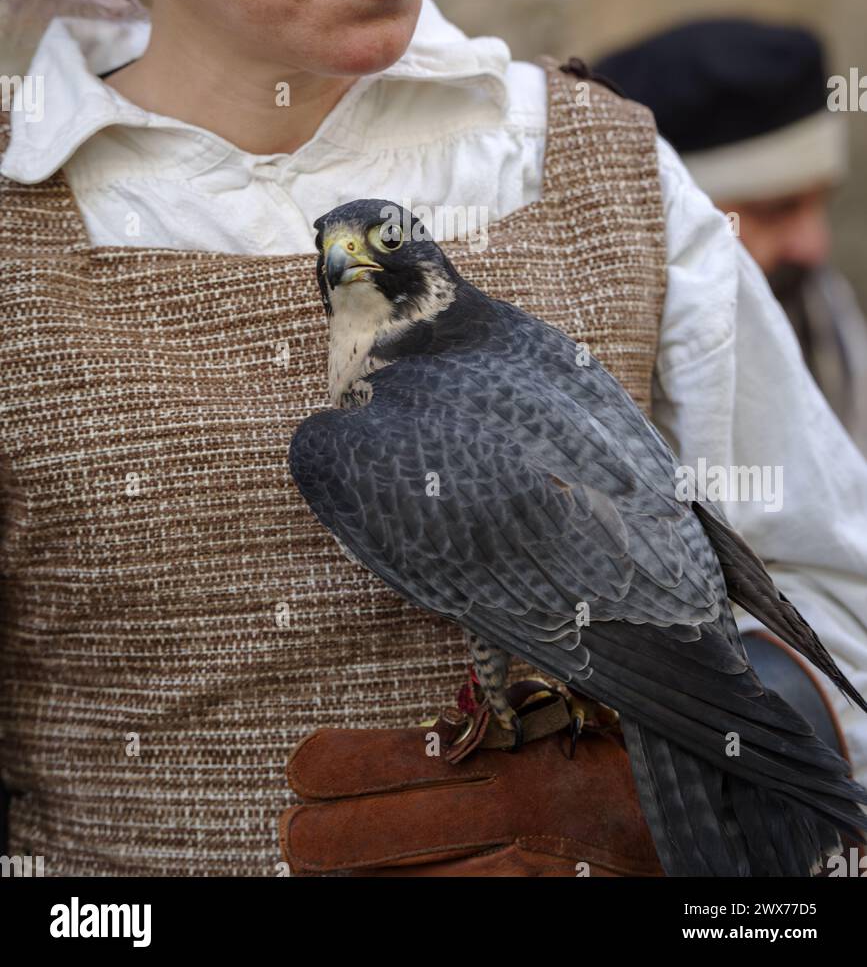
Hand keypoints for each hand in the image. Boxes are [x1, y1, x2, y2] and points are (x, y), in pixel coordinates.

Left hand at [279, 682, 663, 876]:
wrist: (726, 811)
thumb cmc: (646, 737)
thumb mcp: (598, 695)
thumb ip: (531, 684)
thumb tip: (468, 659)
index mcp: (531, 761)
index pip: (417, 761)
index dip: (350, 765)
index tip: (301, 763)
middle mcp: (525, 822)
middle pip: (402, 836)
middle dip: (331, 838)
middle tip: (289, 830)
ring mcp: (536, 876)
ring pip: (423, 890)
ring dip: (361, 879)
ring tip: (313, 863)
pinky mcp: (549, 901)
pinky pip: (468, 912)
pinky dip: (417, 903)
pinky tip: (376, 895)